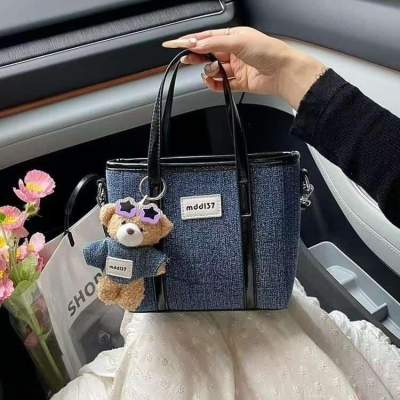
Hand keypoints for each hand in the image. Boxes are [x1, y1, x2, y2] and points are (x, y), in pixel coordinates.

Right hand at [162, 27, 324, 109]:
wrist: (283, 72)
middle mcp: (233, 52)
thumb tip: (196, 44)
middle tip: (186, 59)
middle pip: (208, 54)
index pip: (206, 38)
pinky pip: (221, 84)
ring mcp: (235, 68)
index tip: (174, 44)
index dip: (190, 41)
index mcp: (233, 37)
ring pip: (213, 70)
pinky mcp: (239, 82)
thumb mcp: (238, 41)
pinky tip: (211, 82)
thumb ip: (214, 44)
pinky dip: (214, 84)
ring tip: (211, 72)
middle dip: (196, 57)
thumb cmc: (267, 51)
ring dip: (208, 72)